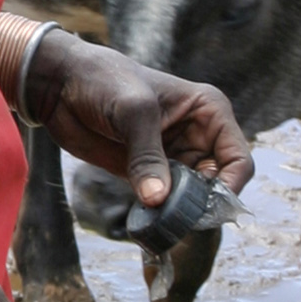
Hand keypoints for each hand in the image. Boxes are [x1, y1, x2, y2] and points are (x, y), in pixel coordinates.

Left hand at [28, 33, 252, 212]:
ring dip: (181, 213)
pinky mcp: (148, 173)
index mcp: (209, 112)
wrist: (61, 84)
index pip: (238, 159)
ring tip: (161, 220)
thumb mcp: (133, 112)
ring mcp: (173, 157)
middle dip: (204, 205)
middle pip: (219, 184)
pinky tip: (148, 219)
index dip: (229, 186)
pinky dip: (160, 214)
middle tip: (180, 218)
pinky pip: (165, 202)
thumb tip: (158, 200)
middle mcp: (198, 137)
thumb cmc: (104, 81)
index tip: (207, 206)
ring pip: (194, 198)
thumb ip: (147, 156)